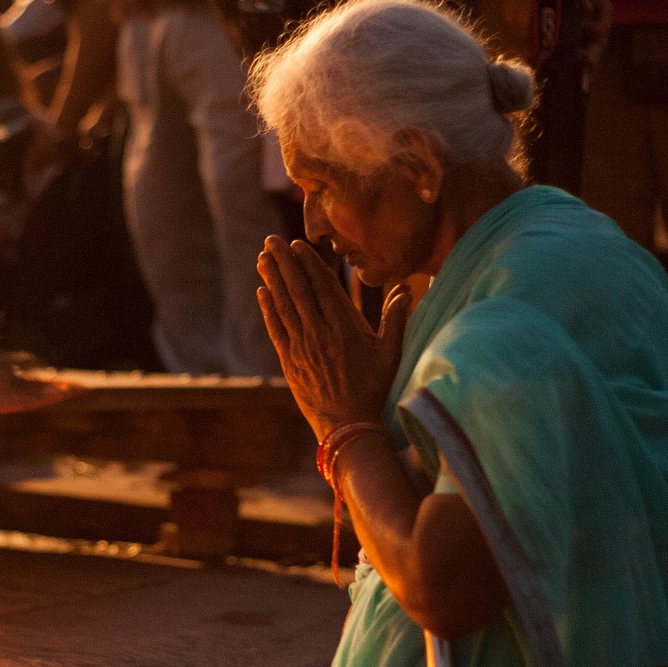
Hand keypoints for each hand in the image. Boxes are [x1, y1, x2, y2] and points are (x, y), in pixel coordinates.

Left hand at [256, 235, 410, 439]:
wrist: (348, 426)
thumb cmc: (374, 389)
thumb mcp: (391, 354)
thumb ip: (396, 320)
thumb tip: (406, 289)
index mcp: (345, 327)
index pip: (323, 286)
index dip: (308, 263)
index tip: (297, 244)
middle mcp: (320, 333)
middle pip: (298, 290)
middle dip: (284, 262)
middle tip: (271, 240)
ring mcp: (302, 347)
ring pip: (283, 305)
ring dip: (271, 280)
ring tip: (262, 258)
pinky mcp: (290, 361)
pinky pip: (276, 328)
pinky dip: (268, 308)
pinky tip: (262, 291)